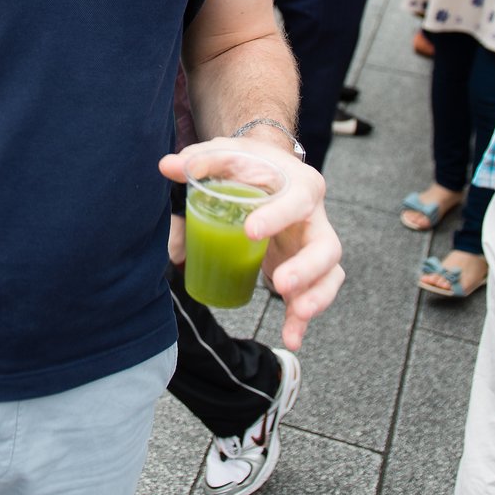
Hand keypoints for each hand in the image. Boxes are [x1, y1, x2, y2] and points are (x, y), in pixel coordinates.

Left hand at [160, 138, 343, 351]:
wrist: (272, 172)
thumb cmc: (251, 164)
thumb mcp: (229, 155)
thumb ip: (202, 160)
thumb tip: (166, 166)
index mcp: (301, 186)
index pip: (297, 202)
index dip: (277, 217)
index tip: (250, 231)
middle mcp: (315, 218)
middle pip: (325, 246)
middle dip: (307, 268)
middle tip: (280, 283)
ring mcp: (314, 245)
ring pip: (329, 273)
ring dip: (315, 297)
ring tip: (297, 314)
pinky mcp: (309, 268)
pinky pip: (315, 293)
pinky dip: (303, 318)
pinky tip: (292, 339)